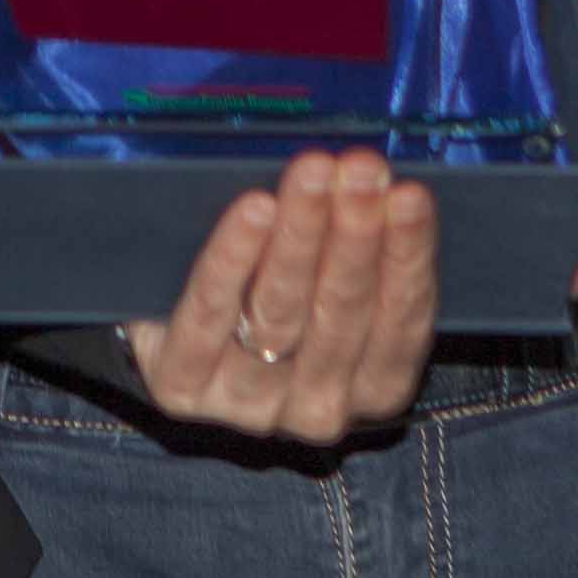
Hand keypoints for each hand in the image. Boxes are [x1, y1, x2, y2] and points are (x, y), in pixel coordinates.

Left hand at [119, 151, 439, 445]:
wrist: (166, 339)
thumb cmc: (271, 293)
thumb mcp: (331, 281)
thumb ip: (360, 243)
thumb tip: (376, 176)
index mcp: (373, 388)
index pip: (403, 325)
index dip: (409, 257)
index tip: (411, 196)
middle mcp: (318, 407)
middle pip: (341, 312)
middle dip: (356, 233)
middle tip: (361, 169)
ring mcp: (248, 403)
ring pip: (280, 309)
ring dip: (301, 234)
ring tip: (313, 173)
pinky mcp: (184, 387)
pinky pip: (211, 313)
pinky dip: (234, 257)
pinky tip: (254, 211)